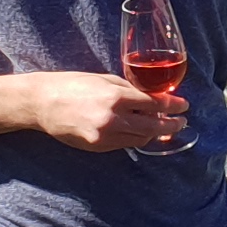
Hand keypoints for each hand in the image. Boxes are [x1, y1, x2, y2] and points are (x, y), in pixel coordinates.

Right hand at [26, 71, 183, 151]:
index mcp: (116, 96)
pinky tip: (140, 131)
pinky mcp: (97, 147)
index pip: (156, 104)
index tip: (184, 105)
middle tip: (182, 122)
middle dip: (172, 125)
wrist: (42, 103)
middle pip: (154, 126)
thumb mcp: (104, 79)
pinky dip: (135, 137)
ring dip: (154, 133)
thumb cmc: (72, 84)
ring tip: (164, 128)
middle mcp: (113, 118)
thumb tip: (152, 97)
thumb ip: (128, 89)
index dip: (174, 105)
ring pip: (141, 138)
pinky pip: (124, 144)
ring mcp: (105, 136)